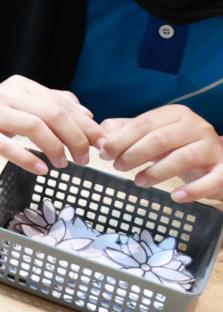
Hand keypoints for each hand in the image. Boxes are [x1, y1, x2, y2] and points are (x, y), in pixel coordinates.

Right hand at [0, 75, 99, 172]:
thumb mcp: (21, 107)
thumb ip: (52, 106)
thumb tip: (87, 116)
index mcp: (22, 87)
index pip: (63, 104)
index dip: (86, 125)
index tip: (101, 144)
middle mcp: (8, 95)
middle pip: (53, 113)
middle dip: (75, 138)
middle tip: (84, 158)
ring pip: (34, 126)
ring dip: (55, 148)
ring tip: (63, 165)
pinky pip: (7, 145)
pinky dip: (27, 158)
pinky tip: (41, 168)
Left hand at [98, 105, 222, 201]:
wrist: (218, 162)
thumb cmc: (179, 148)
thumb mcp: (153, 136)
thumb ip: (126, 132)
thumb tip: (101, 137)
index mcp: (176, 115)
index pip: (144, 123)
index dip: (121, 139)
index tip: (105, 153)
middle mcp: (197, 127)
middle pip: (160, 139)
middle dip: (134, 154)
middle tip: (118, 167)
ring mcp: (213, 148)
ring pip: (183, 157)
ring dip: (156, 172)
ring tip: (138, 181)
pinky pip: (210, 181)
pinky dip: (192, 190)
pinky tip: (175, 197)